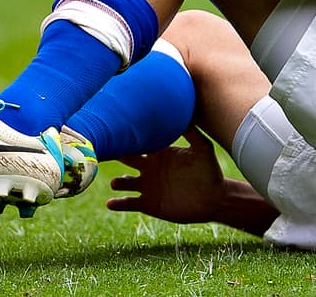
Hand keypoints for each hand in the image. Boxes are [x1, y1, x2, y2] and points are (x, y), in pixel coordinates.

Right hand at [105, 126, 227, 223]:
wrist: (214, 200)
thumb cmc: (210, 172)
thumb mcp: (203, 149)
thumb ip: (191, 132)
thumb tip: (182, 111)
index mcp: (158, 153)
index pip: (138, 142)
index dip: (126, 137)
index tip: (112, 129)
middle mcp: (149, 168)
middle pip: (125, 159)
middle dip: (113, 155)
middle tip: (100, 151)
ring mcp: (147, 186)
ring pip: (124, 182)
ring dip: (118, 182)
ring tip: (117, 183)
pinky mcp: (148, 204)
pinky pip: (129, 203)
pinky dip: (118, 203)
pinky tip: (111, 203)